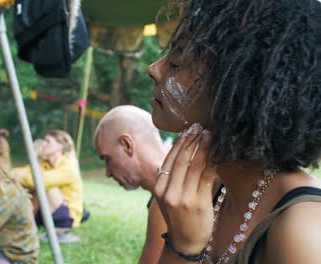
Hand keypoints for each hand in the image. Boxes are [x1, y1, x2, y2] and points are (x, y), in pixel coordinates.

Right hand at [154, 123, 216, 253]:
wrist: (185, 242)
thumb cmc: (179, 216)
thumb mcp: (170, 196)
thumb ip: (174, 177)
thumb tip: (186, 151)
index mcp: (159, 187)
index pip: (170, 159)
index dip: (180, 142)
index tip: (189, 129)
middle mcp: (168, 191)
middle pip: (182, 160)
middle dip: (192, 141)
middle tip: (201, 127)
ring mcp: (182, 197)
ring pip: (195, 166)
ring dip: (204, 148)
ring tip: (211, 135)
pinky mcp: (197, 202)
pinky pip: (207, 177)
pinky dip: (213, 163)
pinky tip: (217, 153)